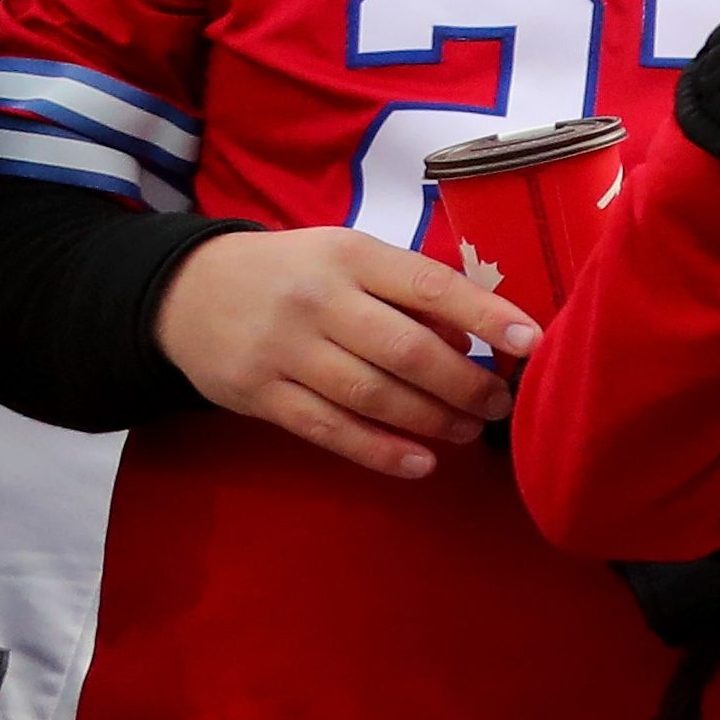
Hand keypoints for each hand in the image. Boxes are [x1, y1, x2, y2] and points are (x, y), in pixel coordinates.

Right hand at [151, 226, 530, 479]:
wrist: (186, 290)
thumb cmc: (295, 272)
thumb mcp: (349, 257)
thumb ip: (408, 291)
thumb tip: (470, 341)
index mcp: (352, 256)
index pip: (431, 286)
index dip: (486, 316)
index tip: (532, 341)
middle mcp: (319, 301)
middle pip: (406, 350)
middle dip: (465, 383)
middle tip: (502, 403)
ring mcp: (284, 350)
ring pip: (371, 395)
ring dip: (431, 419)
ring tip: (470, 431)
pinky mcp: (257, 395)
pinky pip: (327, 430)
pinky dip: (379, 451)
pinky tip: (420, 462)